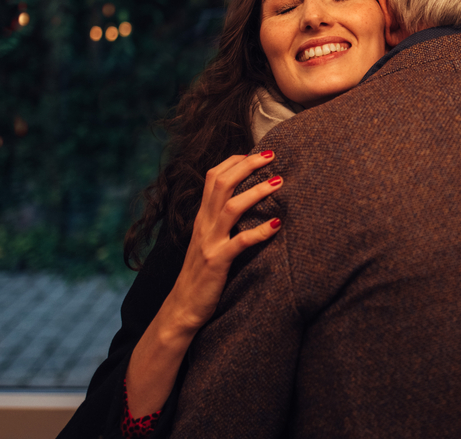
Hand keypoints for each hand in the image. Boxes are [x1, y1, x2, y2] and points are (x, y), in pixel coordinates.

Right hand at [126, 151, 283, 417]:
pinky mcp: (217, 263)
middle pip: (220, 182)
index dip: (234, 160)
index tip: (258, 151)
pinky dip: (259, 232)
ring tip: (279, 182)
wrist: (182, 309)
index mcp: (202, 217)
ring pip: (230, 207)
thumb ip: (221, 220)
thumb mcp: (209, 240)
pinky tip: (277, 225)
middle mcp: (204, 224)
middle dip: (246, 165)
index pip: (212, 176)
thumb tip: (244, 201)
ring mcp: (209, 242)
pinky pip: (239, 243)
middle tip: (271, 154)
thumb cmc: (201, 274)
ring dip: (256, 191)